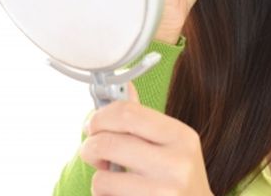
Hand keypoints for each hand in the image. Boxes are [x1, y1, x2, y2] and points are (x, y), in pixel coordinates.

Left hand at [79, 82, 212, 195]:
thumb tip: (125, 86)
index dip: (100, 116)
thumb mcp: (171, 145)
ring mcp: (164, 192)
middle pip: (108, 142)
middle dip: (89, 147)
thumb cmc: (179, 177)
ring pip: (102, 178)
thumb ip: (144, 120)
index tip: (92, 124)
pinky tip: (120, 195)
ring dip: (98, 179)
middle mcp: (177, 163)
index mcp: (181, 136)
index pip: (127, 113)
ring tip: (110, 180)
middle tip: (91, 151)